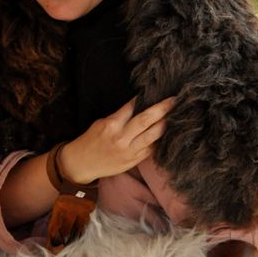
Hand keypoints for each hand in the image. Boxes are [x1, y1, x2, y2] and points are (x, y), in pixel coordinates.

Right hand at [59, 96, 174, 184]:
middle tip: (174, 100)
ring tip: (176, 116)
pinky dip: (159, 141)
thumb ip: (119, 116)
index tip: (157, 92)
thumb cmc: (91, 140)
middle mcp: (121, 138)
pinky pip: (150, 149)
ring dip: (165, 125)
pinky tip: (166, 134)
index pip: (132, 107)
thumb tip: (139, 107)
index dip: (145, 99)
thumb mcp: (101, 123)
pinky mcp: (133, 161)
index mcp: (111, 125)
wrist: (81, 164)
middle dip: (162, 109)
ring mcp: (128, 151)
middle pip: (146, 120)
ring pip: (152, 136)